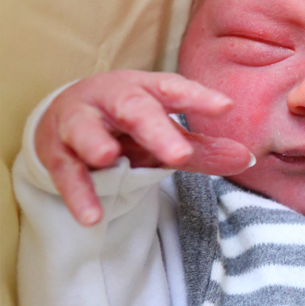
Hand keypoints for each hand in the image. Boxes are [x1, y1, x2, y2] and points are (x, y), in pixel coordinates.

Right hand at [34, 71, 253, 226]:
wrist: (64, 118)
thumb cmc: (126, 124)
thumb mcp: (163, 132)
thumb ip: (202, 148)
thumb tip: (248, 158)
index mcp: (144, 90)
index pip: (173, 89)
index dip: (197, 97)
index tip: (225, 108)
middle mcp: (111, 99)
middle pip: (133, 108)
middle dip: (154, 129)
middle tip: (177, 154)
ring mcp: (79, 122)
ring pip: (85, 129)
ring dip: (95, 141)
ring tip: (106, 157)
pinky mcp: (57, 152)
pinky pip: (66, 172)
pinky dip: (77, 193)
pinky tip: (91, 216)